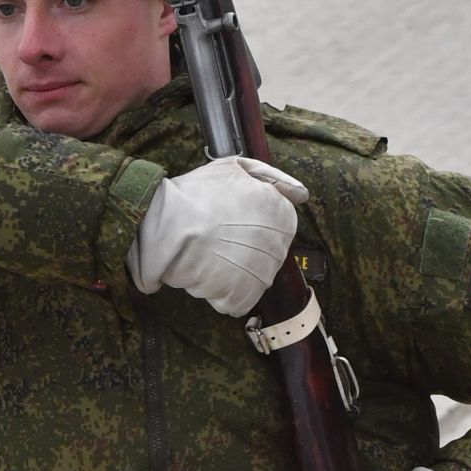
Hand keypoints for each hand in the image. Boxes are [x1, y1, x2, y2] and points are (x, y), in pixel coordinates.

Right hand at [126, 154, 307, 317]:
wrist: (169, 224)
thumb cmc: (197, 194)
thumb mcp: (236, 168)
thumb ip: (274, 180)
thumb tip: (301, 195)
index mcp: (283, 216)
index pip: (275, 234)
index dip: (248, 231)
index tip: (228, 225)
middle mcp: (279, 246)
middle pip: (263, 259)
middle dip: (240, 253)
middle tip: (212, 241)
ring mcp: (263, 274)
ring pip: (249, 281)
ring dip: (228, 275)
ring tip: (205, 257)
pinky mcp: (243, 296)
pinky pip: (235, 302)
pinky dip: (219, 295)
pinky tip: (204, 276)